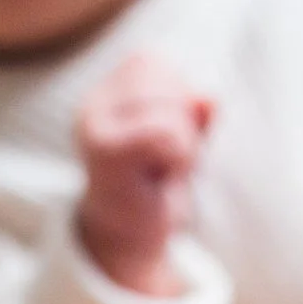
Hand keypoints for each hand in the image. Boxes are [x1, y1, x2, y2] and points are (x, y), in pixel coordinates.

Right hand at [75, 52, 213, 295]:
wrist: (128, 240)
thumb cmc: (157, 186)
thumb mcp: (185, 138)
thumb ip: (198, 111)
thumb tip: (209, 98)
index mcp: (108, 91)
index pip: (155, 63)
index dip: (179, 98)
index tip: (166, 139)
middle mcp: (93, 102)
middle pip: (166, 82)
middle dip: (184, 123)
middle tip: (167, 160)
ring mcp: (93, 123)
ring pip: (171, 111)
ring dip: (184, 143)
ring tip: (165, 168)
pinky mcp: (104, 148)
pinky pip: (166, 133)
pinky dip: (180, 156)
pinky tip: (163, 177)